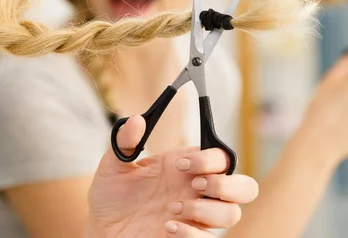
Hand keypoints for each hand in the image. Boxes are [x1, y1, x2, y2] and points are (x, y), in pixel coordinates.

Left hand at [87, 116, 258, 237]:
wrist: (102, 229)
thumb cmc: (112, 196)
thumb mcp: (113, 166)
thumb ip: (124, 142)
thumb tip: (136, 120)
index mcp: (187, 168)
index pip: (221, 157)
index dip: (208, 159)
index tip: (180, 165)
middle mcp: (198, 191)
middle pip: (245, 187)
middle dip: (226, 185)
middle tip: (194, 186)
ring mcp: (198, 217)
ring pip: (232, 214)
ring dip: (205, 211)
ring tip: (171, 210)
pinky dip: (191, 233)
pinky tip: (167, 227)